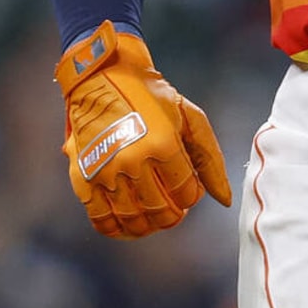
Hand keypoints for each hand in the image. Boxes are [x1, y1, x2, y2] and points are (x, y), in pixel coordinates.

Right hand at [57, 21, 232, 237]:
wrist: (102, 77)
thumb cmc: (151, 96)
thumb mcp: (188, 117)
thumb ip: (210, 158)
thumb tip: (225, 200)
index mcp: (163, 144)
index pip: (186, 193)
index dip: (192, 196)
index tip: (188, 189)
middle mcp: (133, 160)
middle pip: (161, 210)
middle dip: (173, 215)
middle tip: (174, 209)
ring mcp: (105, 171)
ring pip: (133, 219)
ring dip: (149, 225)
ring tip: (154, 217)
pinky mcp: (82, 177)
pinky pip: (101, 219)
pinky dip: (116, 229)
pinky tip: (127, 226)